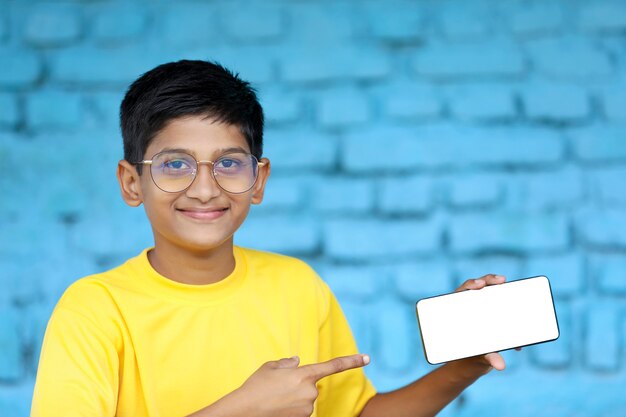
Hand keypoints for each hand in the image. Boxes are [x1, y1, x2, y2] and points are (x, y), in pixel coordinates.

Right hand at [228, 354, 369, 416]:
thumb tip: (298, 362)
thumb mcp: (270, 368)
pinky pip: (301, 410)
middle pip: (311, 385)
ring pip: (306, 399)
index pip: (333, 366)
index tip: (367, 358)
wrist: (244, 411)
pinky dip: (291, 409)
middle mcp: (310, 392)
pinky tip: (277, 408)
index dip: (352, 361)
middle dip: (299, 385)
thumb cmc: (255, 387)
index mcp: (304, 374)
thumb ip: (288, 363)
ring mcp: (307, 408)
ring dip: (294, 398)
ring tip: (275, 399)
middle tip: (278, 388)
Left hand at [454, 274, 507, 372]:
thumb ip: (488, 358)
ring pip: (489, 292)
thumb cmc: (470, 356)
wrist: (472, 361)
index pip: (462, 292)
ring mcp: (480, 308)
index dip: (470, 285)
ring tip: (509, 287)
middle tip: (501, 280)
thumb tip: (500, 365)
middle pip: (477, 287)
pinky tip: (517, 305)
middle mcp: (468, 307)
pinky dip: (510, 305)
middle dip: (488, 280)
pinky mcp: (491, 313)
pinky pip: (500, 303)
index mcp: (458, 312)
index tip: (480, 284)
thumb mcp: (478, 356)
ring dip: (499, 287)